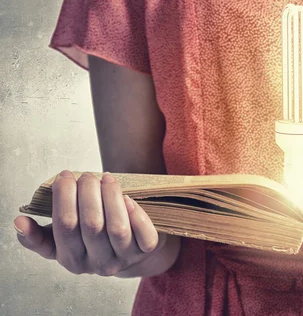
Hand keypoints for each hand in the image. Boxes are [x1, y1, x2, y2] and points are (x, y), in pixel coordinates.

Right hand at [14, 170, 179, 276]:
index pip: (65, 227)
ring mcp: (125, 258)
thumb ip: (38, 236)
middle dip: (87, 193)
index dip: (63, 198)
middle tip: (86, 175)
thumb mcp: (60, 242)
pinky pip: (145, 235)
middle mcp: (99, 264)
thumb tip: (18, 222)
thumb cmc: (90, 239)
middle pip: (91, 225)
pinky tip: (127, 197)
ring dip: (110, 197)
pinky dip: (136, 214)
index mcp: (72, 260)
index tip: (63, 176)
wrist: (128, 251)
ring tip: (106, 178)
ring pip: (117, 228)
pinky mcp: (146, 250)